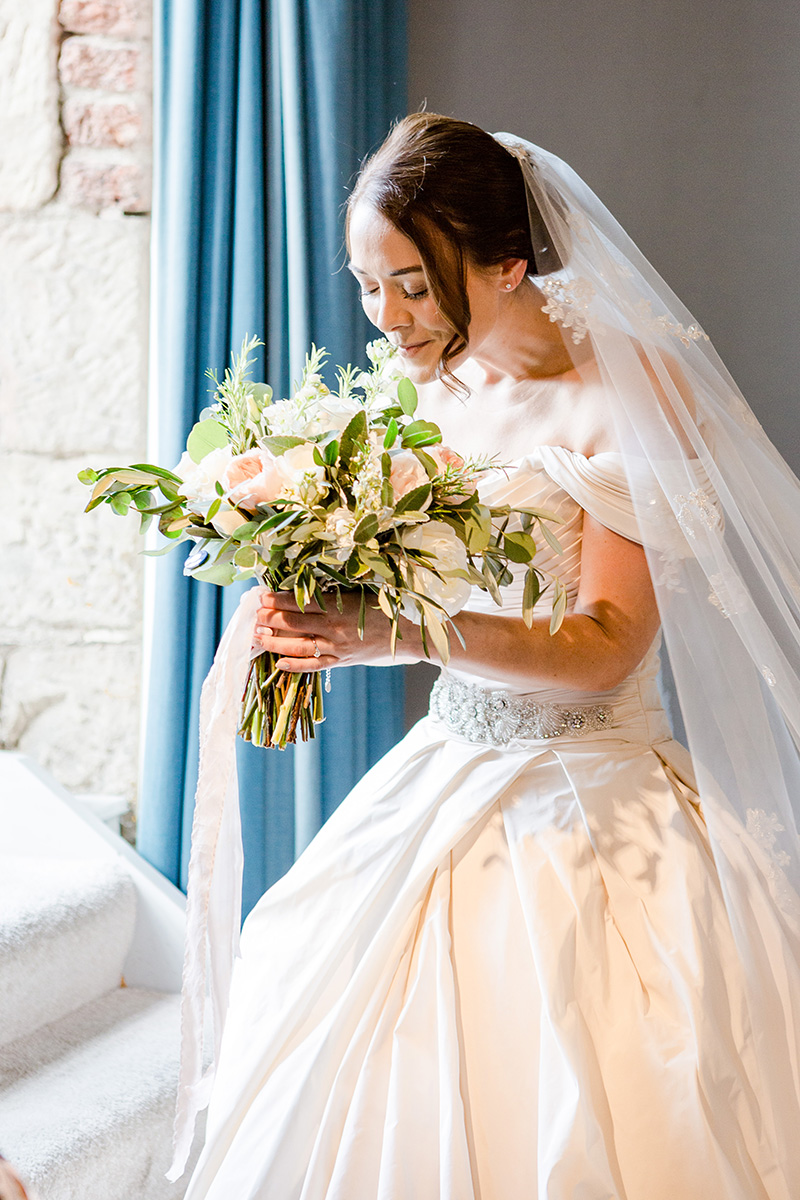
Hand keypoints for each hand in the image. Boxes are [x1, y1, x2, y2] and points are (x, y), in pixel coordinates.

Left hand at [253, 589, 420, 671]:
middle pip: (293, 623)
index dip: (277, 600)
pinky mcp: (341, 661)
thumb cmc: (386, 607)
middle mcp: (333, 629)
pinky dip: (295, 666)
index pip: (299, 602)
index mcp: (338, 607)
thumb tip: (306, 585)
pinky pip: (313, 666)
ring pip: (298, 646)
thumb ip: (334, 592)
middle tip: (253, 615)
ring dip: (274, 642)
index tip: (261, 596)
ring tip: (258, 637)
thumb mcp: (360, 593)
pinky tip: (278, 663)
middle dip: (269, 619)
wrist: (409, 634)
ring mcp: (336, 648)